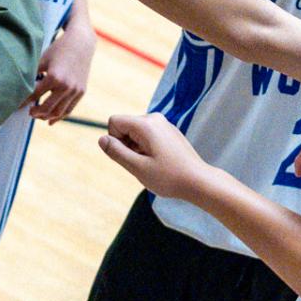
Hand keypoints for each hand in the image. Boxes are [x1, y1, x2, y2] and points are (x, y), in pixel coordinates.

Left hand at [28, 24, 94, 121]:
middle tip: (28, 112)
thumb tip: (19, 88)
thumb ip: (32, 74)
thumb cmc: (58, 50)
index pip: (34, 95)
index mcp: (53, 77)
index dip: (24, 102)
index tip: (15, 106)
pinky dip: (59, 117)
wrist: (81, 43)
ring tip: (37, 115)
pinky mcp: (81, 92)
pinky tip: (50, 121)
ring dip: (46, 117)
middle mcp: (66, 86)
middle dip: (35, 113)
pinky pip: (69, 110)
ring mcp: (75, 90)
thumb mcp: (43, 59)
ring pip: (58, 112)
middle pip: (46, 108)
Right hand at [98, 114, 219, 200]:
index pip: (114, 121)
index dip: (115, 141)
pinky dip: (147, 148)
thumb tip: (101, 139)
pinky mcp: (169, 132)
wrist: (198, 181)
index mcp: (145, 124)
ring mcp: (163, 124)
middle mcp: (154, 118)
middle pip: (125, 126)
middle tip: (143, 164)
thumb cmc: (169, 177)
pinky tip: (161, 162)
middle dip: (127, 145)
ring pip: (135, 133)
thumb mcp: (137, 168)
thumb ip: (116, 152)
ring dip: (137, 149)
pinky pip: (147, 136)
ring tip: (153, 164)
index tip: (130, 157)